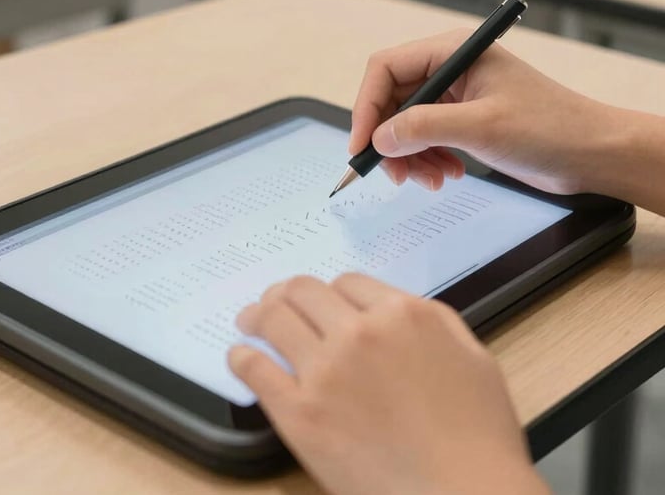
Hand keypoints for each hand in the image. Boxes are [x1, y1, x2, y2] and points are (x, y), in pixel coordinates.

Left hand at [229, 274, 548, 494]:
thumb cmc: (478, 436)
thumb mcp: (471, 355)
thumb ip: (430, 321)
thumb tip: (393, 308)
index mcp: (402, 313)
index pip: (347, 283)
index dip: (331, 291)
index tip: (320, 302)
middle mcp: (359, 332)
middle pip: (305, 293)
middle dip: (287, 293)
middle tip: (274, 301)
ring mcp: (325, 371)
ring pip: (275, 320)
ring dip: (258, 315)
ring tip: (249, 320)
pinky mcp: (300, 414)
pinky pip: (258, 371)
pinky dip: (243, 358)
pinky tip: (240, 356)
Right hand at [349, 29, 616, 196]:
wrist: (594, 153)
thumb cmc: (552, 127)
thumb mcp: (481, 126)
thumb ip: (424, 128)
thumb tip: (379, 138)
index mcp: (453, 52)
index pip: (386, 68)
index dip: (367, 106)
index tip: (362, 145)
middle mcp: (450, 68)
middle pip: (393, 99)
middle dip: (390, 139)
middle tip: (395, 174)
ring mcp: (457, 95)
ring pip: (406, 123)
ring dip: (410, 155)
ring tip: (432, 180)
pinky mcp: (464, 119)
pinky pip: (426, 138)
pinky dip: (427, 160)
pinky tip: (447, 175)